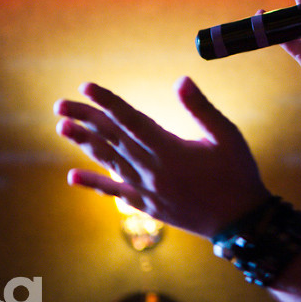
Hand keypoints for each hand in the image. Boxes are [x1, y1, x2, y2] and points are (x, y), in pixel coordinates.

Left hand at [54, 76, 269, 238]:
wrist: (240, 221)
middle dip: (86, 118)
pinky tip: (72, 177)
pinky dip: (94, 184)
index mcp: (170, 150)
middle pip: (112, 139)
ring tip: (62, 127)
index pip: (131, 120)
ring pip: (108, 162)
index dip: (107, 101)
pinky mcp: (148, 206)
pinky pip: (116, 192)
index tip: (86, 86)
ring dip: (84, 144)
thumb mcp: (226, 135)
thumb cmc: (237, 173)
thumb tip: (181, 80)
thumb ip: (201, 108)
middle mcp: (152, 170)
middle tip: (60, 103)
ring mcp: (146, 190)